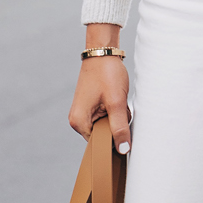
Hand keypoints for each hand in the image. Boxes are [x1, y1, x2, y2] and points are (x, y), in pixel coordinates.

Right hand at [68, 24, 131, 151]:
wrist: (103, 52)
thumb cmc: (107, 74)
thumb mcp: (116, 103)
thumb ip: (119, 128)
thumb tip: (123, 150)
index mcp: (79, 123)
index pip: (99, 145)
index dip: (115, 141)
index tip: (125, 130)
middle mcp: (77, 121)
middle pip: (103, 136)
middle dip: (116, 127)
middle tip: (121, 110)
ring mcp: (83, 113)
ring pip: (107, 126)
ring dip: (117, 119)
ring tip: (119, 103)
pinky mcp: (90, 107)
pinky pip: (106, 117)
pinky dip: (115, 112)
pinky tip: (118, 101)